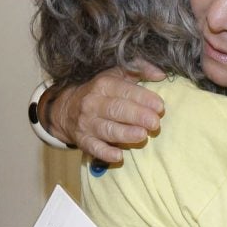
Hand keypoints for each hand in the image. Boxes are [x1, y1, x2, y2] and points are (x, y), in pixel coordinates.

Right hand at [47, 62, 166, 162]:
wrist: (66, 109)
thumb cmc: (100, 92)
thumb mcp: (116, 75)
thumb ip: (139, 70)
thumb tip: (161, 74)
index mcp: (103, 85)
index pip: (124, 90)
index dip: (142, 98)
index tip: (159, 106)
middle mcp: (93, 103)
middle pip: (116, 109)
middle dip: (137, 116)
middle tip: (155, 123)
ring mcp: (87, 123)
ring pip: (107, 129)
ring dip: (125, 133)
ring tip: (142, 135)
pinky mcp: (83, 140)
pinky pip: (94, 148)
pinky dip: (106, 153)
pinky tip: (119, 156)